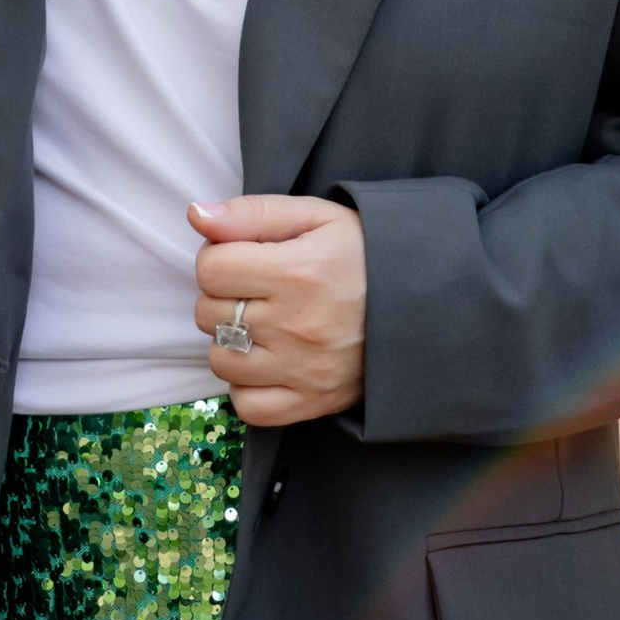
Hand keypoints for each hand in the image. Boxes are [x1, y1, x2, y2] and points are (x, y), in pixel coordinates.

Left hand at [190, 194, 366, 427]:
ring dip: (230, 342)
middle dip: (223, 297)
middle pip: (209, 314)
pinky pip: (248, 406)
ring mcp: (306, 370)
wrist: (423, 301)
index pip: (211, 268)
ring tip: (263, 325)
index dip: (218, 258)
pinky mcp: (313, 402)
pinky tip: (267, 362)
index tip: (243, 258)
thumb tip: (196, 215)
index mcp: (299, 272)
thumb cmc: (364, 252)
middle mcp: (299, 325)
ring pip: (221, 361)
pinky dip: (247, 386)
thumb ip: (252, 212)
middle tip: (257, 289)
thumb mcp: (316, 216)